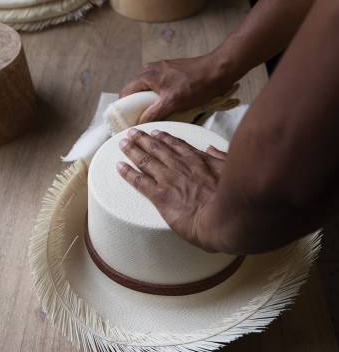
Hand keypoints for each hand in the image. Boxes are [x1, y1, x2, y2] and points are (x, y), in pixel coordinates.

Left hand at [117, 128, 226, 250]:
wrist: (223, 218)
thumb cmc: (232, 198)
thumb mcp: (231, 170)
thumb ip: (220, 157)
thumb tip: (212, 147)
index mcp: (197, 160)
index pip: (177, 145)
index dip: (164, 138)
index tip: (155, 133)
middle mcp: (180, 165)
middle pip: (156, 148)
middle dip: (142, 139)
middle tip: (131, 133)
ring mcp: (169, 179)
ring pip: (145, 160)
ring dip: (132, 150)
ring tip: (122, 143)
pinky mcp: (160, 195)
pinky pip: (139, 181)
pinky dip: (127, 172)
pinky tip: (119, 166)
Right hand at [120, 54, 234, 122]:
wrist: (219, 70)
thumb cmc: (197, 83)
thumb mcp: (173, 102)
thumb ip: (154, 113)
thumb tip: (139, 124)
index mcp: (147, 75)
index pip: (126, 93)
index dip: (124, 109)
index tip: (128, 122)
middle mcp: (151, 70)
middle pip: (137, 93)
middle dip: (139, 108)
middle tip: (144, 122)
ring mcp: (162, 70)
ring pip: (150, 91)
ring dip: (152, 104)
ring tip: (159, 116)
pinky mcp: (173, 73)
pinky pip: (160, 88)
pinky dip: (162, 98)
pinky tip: (170, 107)